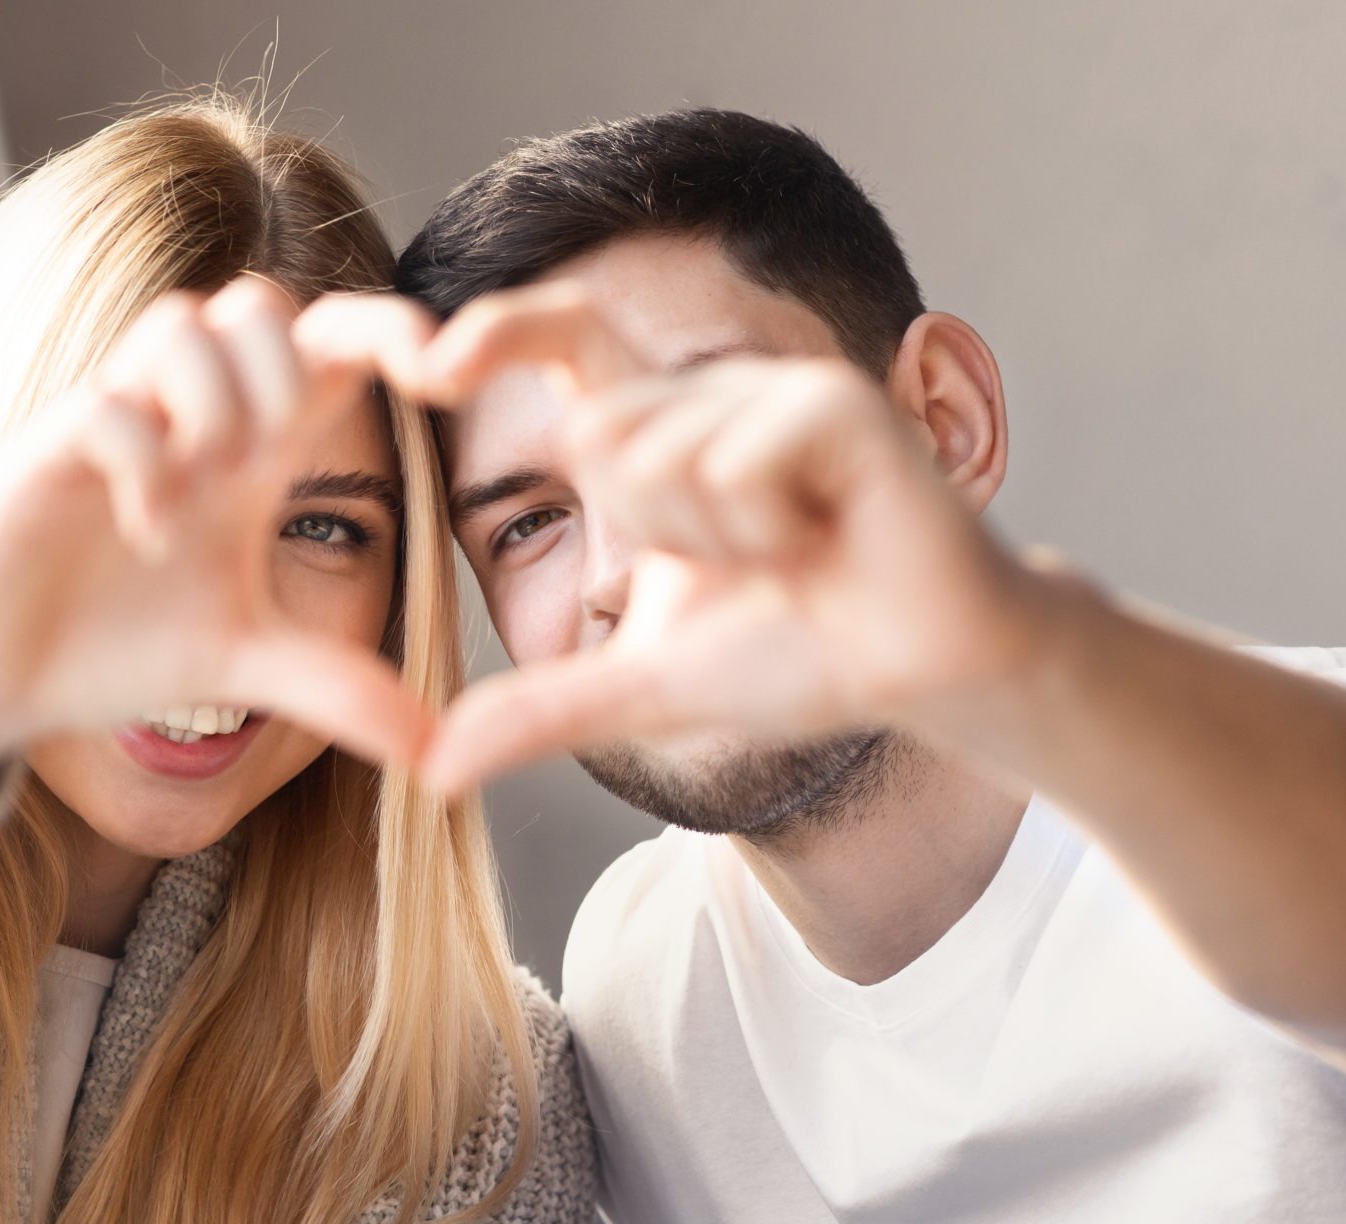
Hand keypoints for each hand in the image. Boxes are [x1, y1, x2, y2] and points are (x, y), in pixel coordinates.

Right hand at [0, 279, 437, 795]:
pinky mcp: (40, 455)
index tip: (444, 364)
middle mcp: (181, 420)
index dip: (387, 330)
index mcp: (244, 451)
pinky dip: (145, 460)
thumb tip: (438, 749)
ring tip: (204, 500)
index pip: (324, 346)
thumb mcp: (249, 666)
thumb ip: (340, 686)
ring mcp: (109, 426)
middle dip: (289, 367)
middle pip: (258, 303)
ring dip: (216, 405)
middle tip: (273, 464)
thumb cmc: (117, 647)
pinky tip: (150, 531)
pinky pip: (104, 406)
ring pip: (179, 325)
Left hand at [403, 284, 1053, 792]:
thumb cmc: (797, 655)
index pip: (566, 345)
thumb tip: (430, 770)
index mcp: (666, 433)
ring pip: (662, 454)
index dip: (499, 332)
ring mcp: (775, 388)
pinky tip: (827, 539)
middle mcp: (714, 392)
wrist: (920, 667)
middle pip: (598, 435)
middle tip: (744, 565)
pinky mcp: (831, 403)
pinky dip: (768, 530)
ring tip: (792, 553)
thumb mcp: (642, 687)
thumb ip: (540, 711)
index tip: (424, 358)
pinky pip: (734, 463)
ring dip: (718, 540)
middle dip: (652, 533)